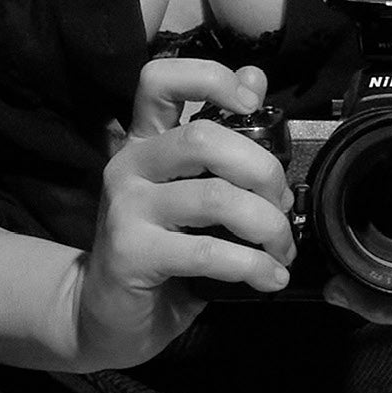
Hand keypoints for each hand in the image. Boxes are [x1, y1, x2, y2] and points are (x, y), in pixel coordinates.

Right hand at [69, 57, 297, 368]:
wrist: (108, 315)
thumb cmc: (162, 249)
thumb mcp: (193, 189)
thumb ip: (224, 139)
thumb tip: (256, 78)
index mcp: (145, 139)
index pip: (159, 79)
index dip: (209, 78)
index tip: (252, 104)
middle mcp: (129, 163)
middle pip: (203, 138)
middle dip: (263, 169)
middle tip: (284, 204)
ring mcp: (126, 206)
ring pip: (216, 197)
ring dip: (267, 226)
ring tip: (282, 249)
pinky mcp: (130, 252)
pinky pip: (208, 251)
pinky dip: (251, 266)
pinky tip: (268, 278)